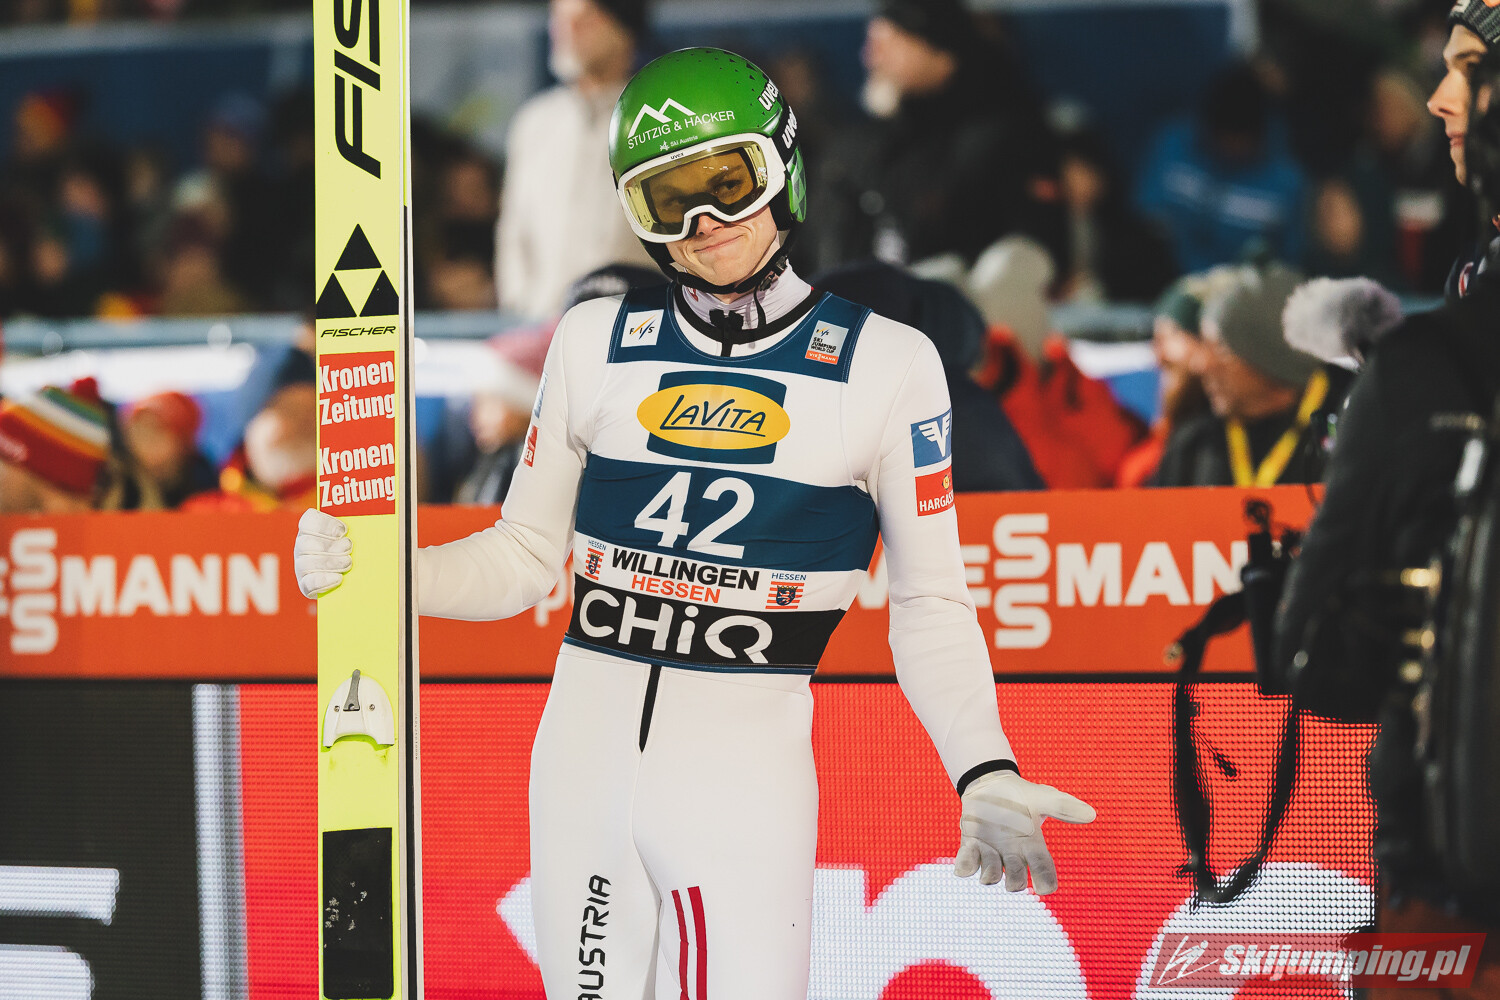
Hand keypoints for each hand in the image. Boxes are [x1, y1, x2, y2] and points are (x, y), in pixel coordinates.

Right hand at [294, 508, 351, 597]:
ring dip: (329, 562)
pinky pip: (308, 584)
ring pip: (306, 563)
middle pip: (306, 543)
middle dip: (329, 545)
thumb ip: (359, 529)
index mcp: (312, 530)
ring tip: (348, 562)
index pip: (309, 521)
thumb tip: (375, 521)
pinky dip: (323, 581)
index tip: (344, 530)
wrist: (356, 580)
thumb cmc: (358, 551)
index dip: (325, 524)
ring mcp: (302, 566)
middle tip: (348, 547)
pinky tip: (338, 578)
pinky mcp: (305, 585)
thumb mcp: (358, 536)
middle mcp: (303, 546)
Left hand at [955, 770, 1094, 894]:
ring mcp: (991, 852)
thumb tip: (1091, 814)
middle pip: (1016, 883)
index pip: (1043, 871)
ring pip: (991, 877)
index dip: (1046, 882)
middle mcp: (1012, 854)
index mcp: (1032, 845)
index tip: (1045, 888)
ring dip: (989, 869)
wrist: (991, 784)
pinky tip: (969, 851)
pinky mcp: (971, 846)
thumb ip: (1063, 806)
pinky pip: (967, 866)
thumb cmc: (1021, 796)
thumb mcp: (1042, 797)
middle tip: (1010, 860)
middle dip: (1014, 881)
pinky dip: (965, 866)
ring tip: (986, 848)